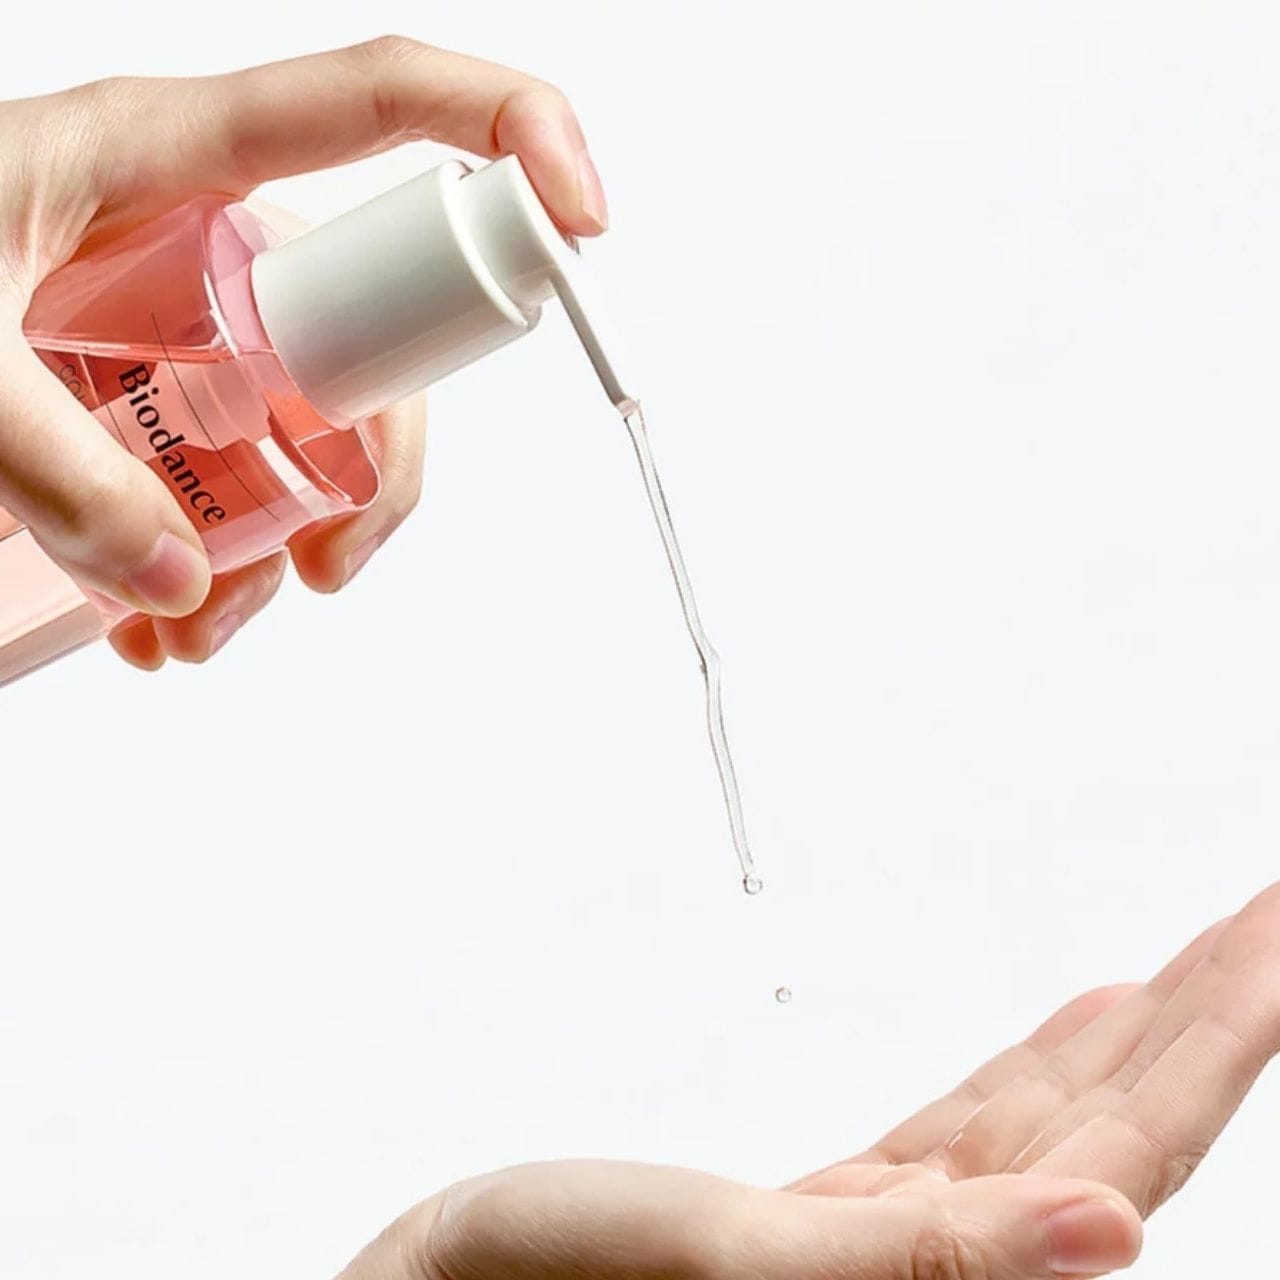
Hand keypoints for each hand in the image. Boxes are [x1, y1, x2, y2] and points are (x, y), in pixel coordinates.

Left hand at [0, 39, 608, 668]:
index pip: (384, 102)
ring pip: (333, 417)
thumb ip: (46, 464)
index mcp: (173, 155)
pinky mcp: (182, 378)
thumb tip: (180, 586)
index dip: (510, 134)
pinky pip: (267, 459)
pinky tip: (172, 617)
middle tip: (328, 568)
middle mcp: (215, 228)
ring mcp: (207, 309)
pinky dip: (240, 550)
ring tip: (197, 634)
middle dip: (377, 465)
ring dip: (296, 539)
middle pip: (384, 324)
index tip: (586, 224)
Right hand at [330, 881, 1279, 1279]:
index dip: (1215, 1044)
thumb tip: (1112, 1236)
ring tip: (1206, 957)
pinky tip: (1076, 1026)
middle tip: (1265, 912)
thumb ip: (929, 1262)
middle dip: (1201, 1016)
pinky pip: (964, 1131)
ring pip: (1044, 1118)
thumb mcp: (737, 1262)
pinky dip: (1029, 1069)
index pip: (1122, 1156)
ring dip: (1131, 1034)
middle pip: (1106, 1126)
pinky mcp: (836, 1218)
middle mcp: (938, 1277)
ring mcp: (892, 1244)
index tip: (1271, 936)